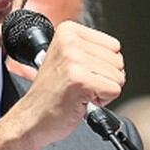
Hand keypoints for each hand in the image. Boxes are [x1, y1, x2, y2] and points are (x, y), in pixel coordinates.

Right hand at [13, 21, 125, 148]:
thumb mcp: (67, 58)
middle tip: (80, 85)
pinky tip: (82, 100)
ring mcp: (74, 60)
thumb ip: (90, 49)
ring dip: (103, 90)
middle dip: (104, 78)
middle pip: (118, 60)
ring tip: (80, 92)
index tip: (81, 73)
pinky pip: (114, 90)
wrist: (32, 118)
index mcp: (67, 31)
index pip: (114, 45)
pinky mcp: (80, 80)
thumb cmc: (50, 94)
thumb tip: (117, 53)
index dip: (103, 64)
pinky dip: (103, 101)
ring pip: (118, 76)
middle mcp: (70, 42)